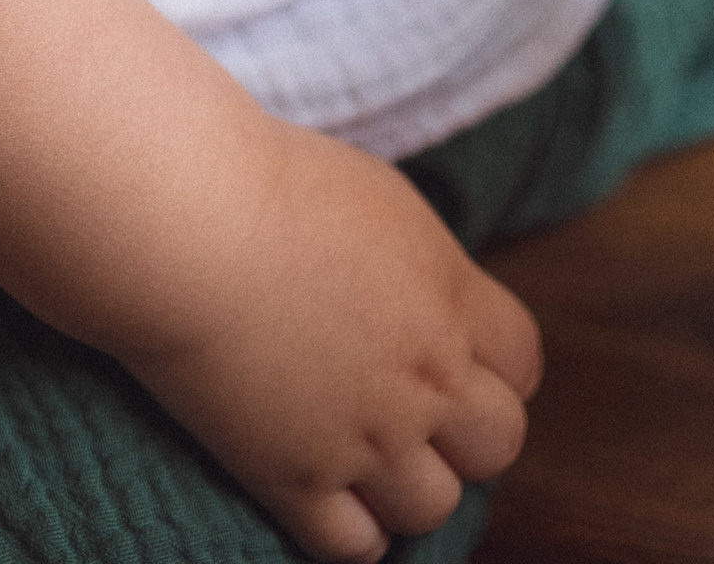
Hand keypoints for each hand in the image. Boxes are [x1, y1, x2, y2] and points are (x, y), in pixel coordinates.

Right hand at [117, 116, 541, 560]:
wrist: (189, 226)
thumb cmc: (272, 186)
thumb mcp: (382, 202)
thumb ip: (426, 267)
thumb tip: (440, 300)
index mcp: (449, 296)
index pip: (524, 361)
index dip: (498, 365)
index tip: (462, 360)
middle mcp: (422, 377)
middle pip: (499, 444)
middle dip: (468, 432)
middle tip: (422, 412)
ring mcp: (363, 437)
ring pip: (434, 506)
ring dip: (410, 485)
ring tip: (372, 455)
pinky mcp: (296, 479)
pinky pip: (356, 547)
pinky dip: (352, 531)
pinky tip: (329, 495)